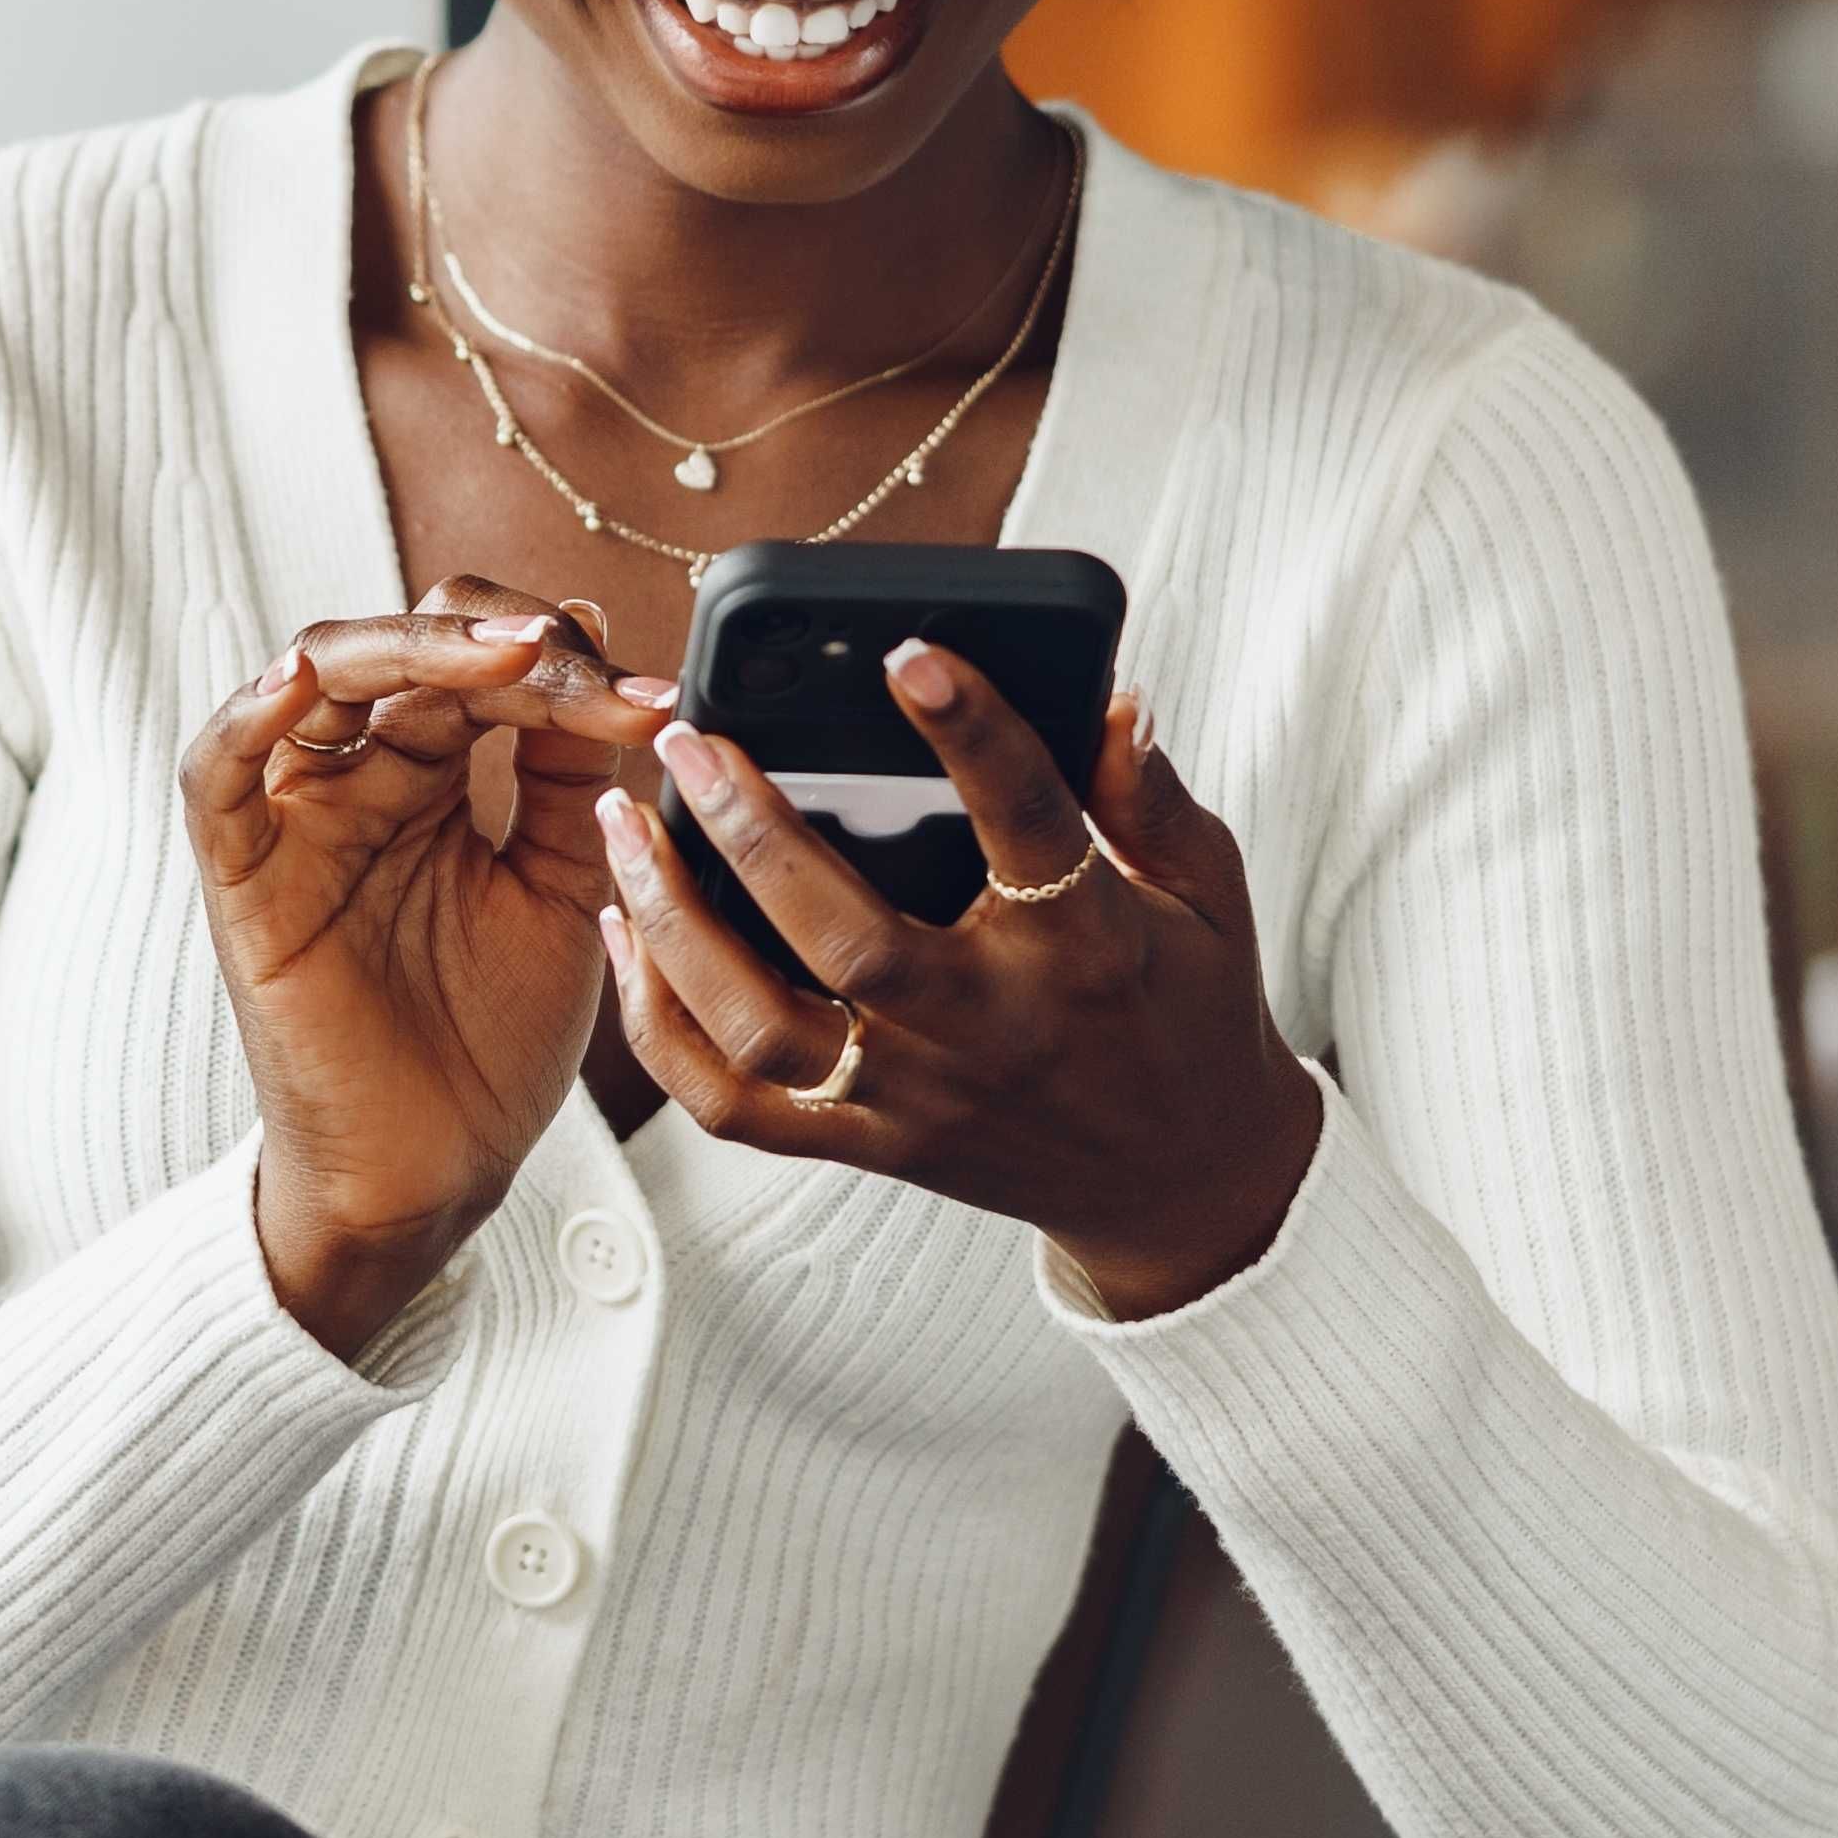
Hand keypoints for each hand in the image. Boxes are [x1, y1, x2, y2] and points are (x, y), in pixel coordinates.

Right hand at [185, 577, 679, 1352]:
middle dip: (499, 642)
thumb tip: (598, 638)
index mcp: (430, 773)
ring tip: (503, 653)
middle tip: (574, 654)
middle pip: (405, 651)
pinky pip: (214, 779)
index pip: (479, 663)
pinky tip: (298, 685)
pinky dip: (243, 720)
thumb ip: (569, 772)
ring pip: (315, 677)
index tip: (652, 693)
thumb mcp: (560, 883)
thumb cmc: (491, 1037)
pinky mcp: (245, 883)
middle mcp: (357, 777)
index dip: (562, 660)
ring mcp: (296, 822)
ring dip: (409, 648)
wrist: (440, 1171)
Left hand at [595, 653, 1316, 1319]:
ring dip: (678, 927)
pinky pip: (734, 1107)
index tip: (909, 653)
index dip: (974, 732)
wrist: (1182, 1183)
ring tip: (630, 829)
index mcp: (1086, 945)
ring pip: (764, 1028)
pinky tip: (630, 937)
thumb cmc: (1187, 1012)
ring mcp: (918, 1097)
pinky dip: (663, 1029)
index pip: (1029, 822)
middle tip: (690, 739)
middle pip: (848, 939)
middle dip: (755, 833)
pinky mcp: (869, 1145)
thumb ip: (1151, 796)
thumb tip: (1112, 699)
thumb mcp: (1207, 894)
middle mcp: (990, 1027)